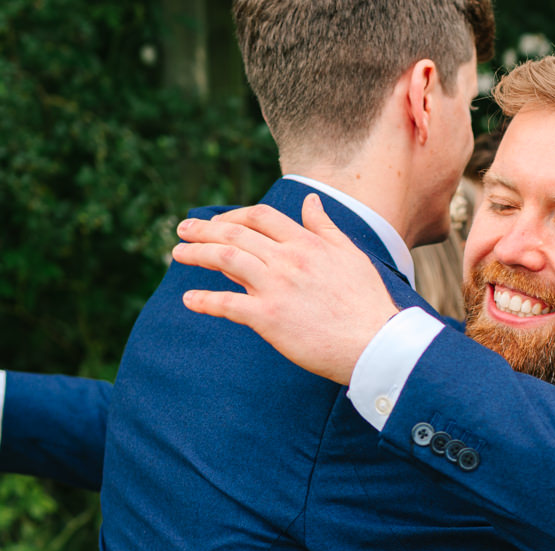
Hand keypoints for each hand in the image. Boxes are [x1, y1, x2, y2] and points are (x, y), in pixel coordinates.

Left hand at [172, 194, 398, 384]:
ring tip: (178, 253)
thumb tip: (311, 201)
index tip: (219, 222)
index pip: (261, 217)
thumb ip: (326, 227)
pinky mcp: (268, 318)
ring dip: (197, 254)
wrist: (376, 343)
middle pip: (235, 234)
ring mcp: (276, 287)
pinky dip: (204, 301)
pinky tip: (189, 300)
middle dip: (204, 229)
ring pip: (226, 260)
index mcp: (307, 243)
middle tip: (183, 229)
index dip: (235, 216)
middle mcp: (288, 259)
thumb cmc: (368, 303)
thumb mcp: (351, 255)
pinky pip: (227, 305)